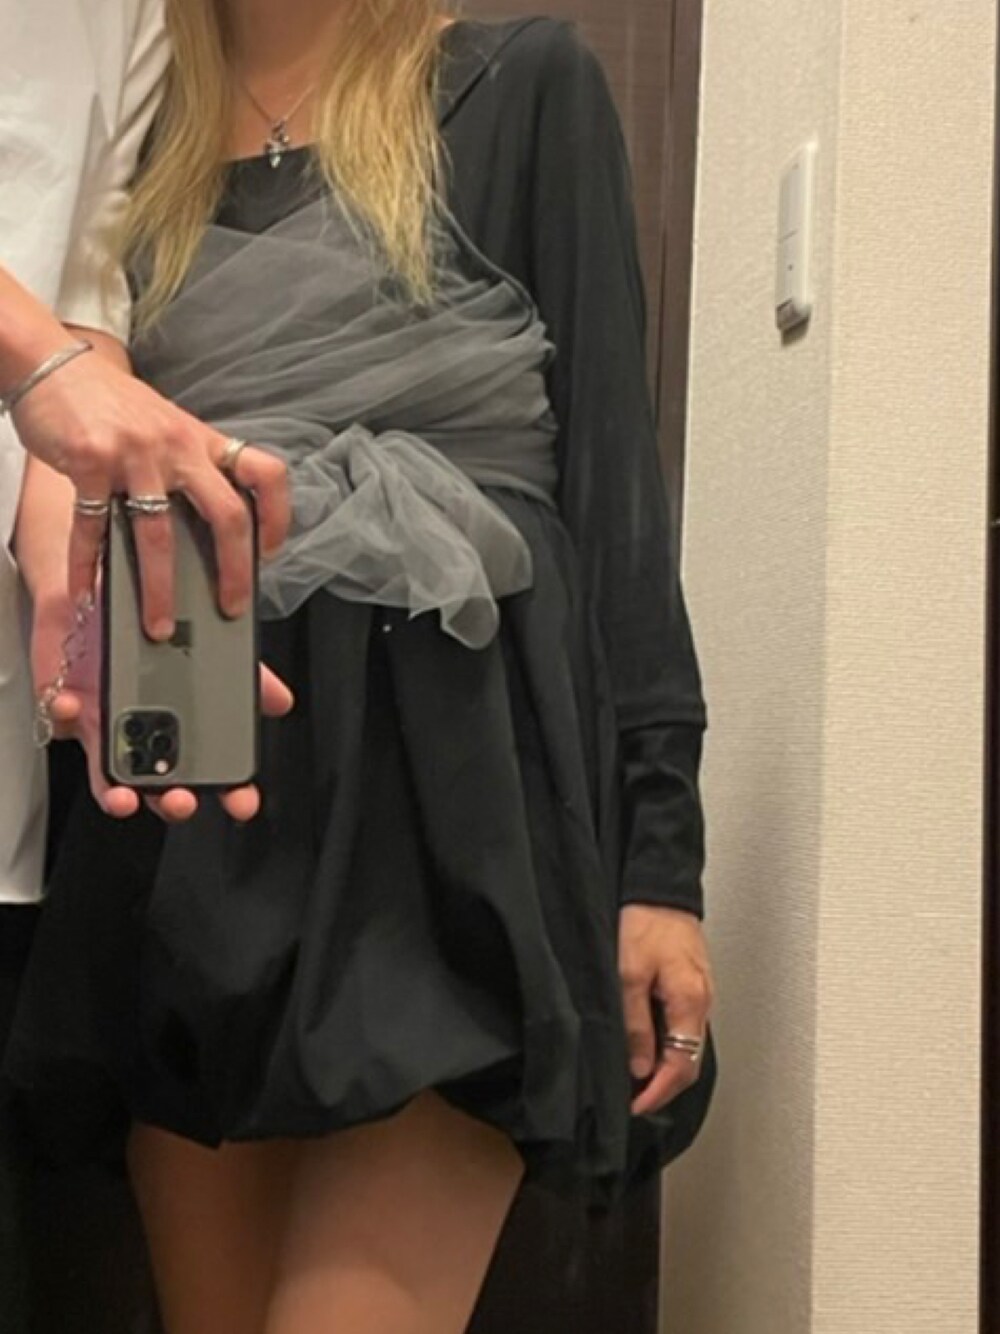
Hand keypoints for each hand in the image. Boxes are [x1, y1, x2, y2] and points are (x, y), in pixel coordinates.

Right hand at [12, 345, 289, 637]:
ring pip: (159, 535)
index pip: (265, 474)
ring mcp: (136, 455)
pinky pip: (94, 527)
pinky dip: (89, 567)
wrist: (52, 364)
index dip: (278, 517)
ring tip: (157, 626)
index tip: (270, 553)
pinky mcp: (91, 461)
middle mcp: (178, 447)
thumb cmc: (112, 405)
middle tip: (229, 608)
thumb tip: (206, 531)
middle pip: (227, 516)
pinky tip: (88, 591)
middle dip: (233, 571)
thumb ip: (189, 469)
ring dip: (159, 590)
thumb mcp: (166, 428)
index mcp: (202, 442)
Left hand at [32, 592, 292, 822]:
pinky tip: (78, 705)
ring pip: (107, 779)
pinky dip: (68, 717)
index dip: (228, 794)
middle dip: (171, 803)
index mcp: (180, 731)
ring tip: (124, 794)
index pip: (210, 775)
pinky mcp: (69, 709)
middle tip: (181, 798)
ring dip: (115, 793)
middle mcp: (143, 739)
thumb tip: (280, 699)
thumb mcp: (209, 647)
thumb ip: (243, 675)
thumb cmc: (152, 630)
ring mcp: (104, 731)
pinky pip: (62, 724)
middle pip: (159, 791)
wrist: (101, 596)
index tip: (241, 801)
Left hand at [619, 904, 713, 1115]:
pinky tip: (646, 1046)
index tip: (636, 1106)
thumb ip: (636, 1024)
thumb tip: (640, 1068)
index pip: (683, 1067)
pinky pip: (684, 1027)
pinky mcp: (693, 985)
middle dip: (663, 1086)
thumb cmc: (645, 924)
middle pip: (689, 1062)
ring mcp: (701, 995)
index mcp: (691, 1004)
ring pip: (687, 1046)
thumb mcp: (629, 974)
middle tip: (633, 1098)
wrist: (660, 888)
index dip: (659, 1092)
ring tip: (635, 1078)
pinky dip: (668, 1045)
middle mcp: (703, 1004)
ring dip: (665, 1067)